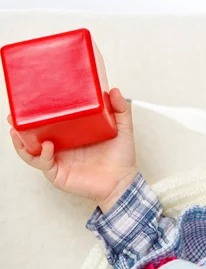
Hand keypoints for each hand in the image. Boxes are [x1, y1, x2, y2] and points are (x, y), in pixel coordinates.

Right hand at [8, 88, 137, 211]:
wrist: (122, 181)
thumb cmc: (121, 158)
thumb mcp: (123, 128)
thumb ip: (120, 109)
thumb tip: (113, 91)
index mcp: (74, 133)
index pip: (53, 121)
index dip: (41, 113)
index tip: (33, 100)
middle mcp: (63, 146)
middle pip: (36, 135)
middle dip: (22, 125)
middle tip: (15, 115)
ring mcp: (59, 159)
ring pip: (32, 151)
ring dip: (22, 141)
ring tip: (18, 129)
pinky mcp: (58, 173)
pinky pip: (43, 163)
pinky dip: (42, 154)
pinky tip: (46, 146)